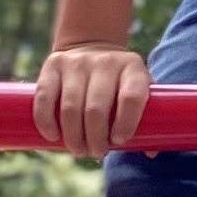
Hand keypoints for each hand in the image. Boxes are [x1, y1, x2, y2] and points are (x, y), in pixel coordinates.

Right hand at [34, 44, 152, 154]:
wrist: (92, 44)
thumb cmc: (119, 81)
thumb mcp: (138, 89)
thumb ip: (147, 118)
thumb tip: (151, 151)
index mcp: (132, 68)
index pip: (131, 98)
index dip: (126, 124)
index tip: (118, 141)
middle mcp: (105, 62)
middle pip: (97, 109)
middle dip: (95, 139)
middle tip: (96, 152)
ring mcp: (77, 62)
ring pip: (70, 107)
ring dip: (73, 137)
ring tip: (79, 149)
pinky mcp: (53, 64)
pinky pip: (45, 97)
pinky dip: (46, 122)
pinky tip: (53, 137)